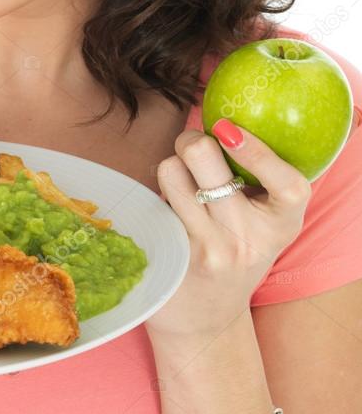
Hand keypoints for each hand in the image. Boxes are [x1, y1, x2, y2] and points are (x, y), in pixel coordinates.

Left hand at [145, 120, 311, 338]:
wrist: (206, 319)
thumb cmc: (234, 251)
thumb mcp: (262, 222)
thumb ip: (254, 177)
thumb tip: (220, 121)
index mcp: (281, 224)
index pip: (288, 184)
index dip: (257, 151)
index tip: (229, 130)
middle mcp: (246, 238)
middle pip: (203, 156)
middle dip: (192, 141)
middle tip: (194, 152)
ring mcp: (207, 249)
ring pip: (170, 170)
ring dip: (171, 169)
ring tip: (182, 188)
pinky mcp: (171, 255)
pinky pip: (153, 198)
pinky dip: (157, 196)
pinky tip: (168, 215)